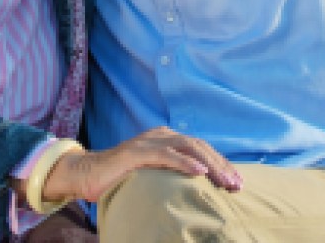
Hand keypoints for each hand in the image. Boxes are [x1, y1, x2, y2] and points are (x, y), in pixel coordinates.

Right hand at [41, 127, 241, 203]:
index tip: (237, 182)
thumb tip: (201, 188)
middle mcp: (162, 136)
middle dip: (221, 166)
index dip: (221, 164)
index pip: (202, 149)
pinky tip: (199, 171)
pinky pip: (165, 155)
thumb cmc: (122, 178)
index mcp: (168, 139)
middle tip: (237, 185)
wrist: (87, 174)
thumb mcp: (154, 175)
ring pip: (188, 148)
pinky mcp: (137, 152)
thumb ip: (172, 174)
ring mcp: (149, 141)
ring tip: (224, 181)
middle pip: (200, 147)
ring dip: (209, 165)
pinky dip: (184, 162)